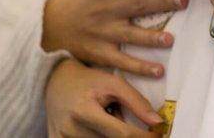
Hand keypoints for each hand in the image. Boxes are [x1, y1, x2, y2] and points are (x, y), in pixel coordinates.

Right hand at [42, 0, 188, 76]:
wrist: (48, 25)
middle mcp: (106, 10)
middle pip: (138, 6)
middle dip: (162, 3)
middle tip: (183, 1)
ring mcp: (103, 33)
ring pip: (130, 35)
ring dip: (151, 37)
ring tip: (171, 39)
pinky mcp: (100, 53)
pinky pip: (121, 61)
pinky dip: (139, 67)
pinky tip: (158, 70)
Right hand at [46, 58, 160, 137]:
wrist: (56, 81)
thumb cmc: (89, 81)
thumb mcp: (114, 84)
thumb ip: (137, 102)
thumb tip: (157, 122)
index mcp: (84, 112)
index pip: (122, 134)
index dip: (144, 137)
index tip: (158, 135)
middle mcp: (70, 130)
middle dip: (127, 135)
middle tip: (122, 117)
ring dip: (112, 136)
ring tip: (107, 119)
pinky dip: (100, 137)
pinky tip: (97, 127)